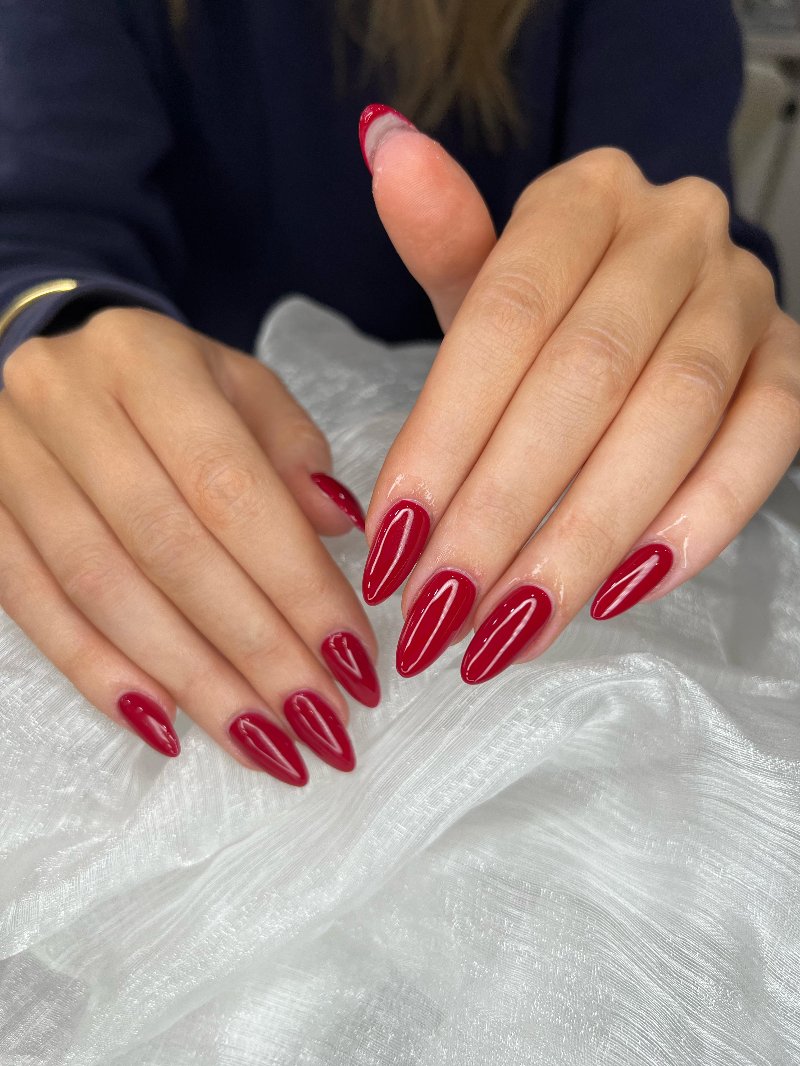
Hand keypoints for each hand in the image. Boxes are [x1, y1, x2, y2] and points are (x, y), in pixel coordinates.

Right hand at [0, 308, 378, 780]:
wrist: (36, 363)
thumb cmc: (158, 384)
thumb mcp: (235, 385)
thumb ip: (290, 451)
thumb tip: (338, 529)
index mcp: (145, 360)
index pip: (231, 488)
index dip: (296, 581)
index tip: (353, 656)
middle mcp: (66, 404)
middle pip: (170, 549)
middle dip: (255, 648)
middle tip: (320, 718)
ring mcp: (6, 463)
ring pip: (103, 591)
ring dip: (191, 680)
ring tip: (263, 741)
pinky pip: (33, 609)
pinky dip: (101, 674)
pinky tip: (166, 727)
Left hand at [359, 106, 799, 681]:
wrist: (656, 303)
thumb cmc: (552, 309)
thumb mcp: (486, 279)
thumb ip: (443, 239)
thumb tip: (384, 149)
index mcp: (584, 197)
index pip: (503, 315)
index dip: (444, 434)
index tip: (391, 540)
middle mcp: (676, 231)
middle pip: (584, 377)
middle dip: (504, 507)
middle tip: (442, 607)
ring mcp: (744, 297)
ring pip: (671, 419)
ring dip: (586, 536)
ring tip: (513, 625)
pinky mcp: (791, 364)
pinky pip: (763, 445)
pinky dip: (695, 524)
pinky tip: (621, 593)